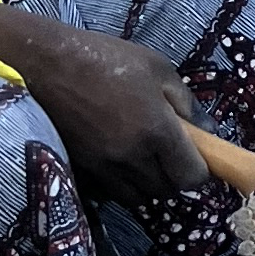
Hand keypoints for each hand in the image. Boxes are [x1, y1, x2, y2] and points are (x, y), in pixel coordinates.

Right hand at [0, 1, 205, 202]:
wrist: (46, 62)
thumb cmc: (107, 58)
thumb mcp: (159, 69)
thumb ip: (188, 104)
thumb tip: (208, 131)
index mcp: (157, 131)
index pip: (191, 177)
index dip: (199, 170)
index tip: (196, 156)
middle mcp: (131, 156)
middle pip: (166, 191)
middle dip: (174, 177)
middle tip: (171, 154)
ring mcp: (103, 166)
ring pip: (138, 197)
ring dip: (147, 184)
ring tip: (144, 157)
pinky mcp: (80, 168)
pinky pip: (110, 192)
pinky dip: (121, 184)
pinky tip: (119, 159)